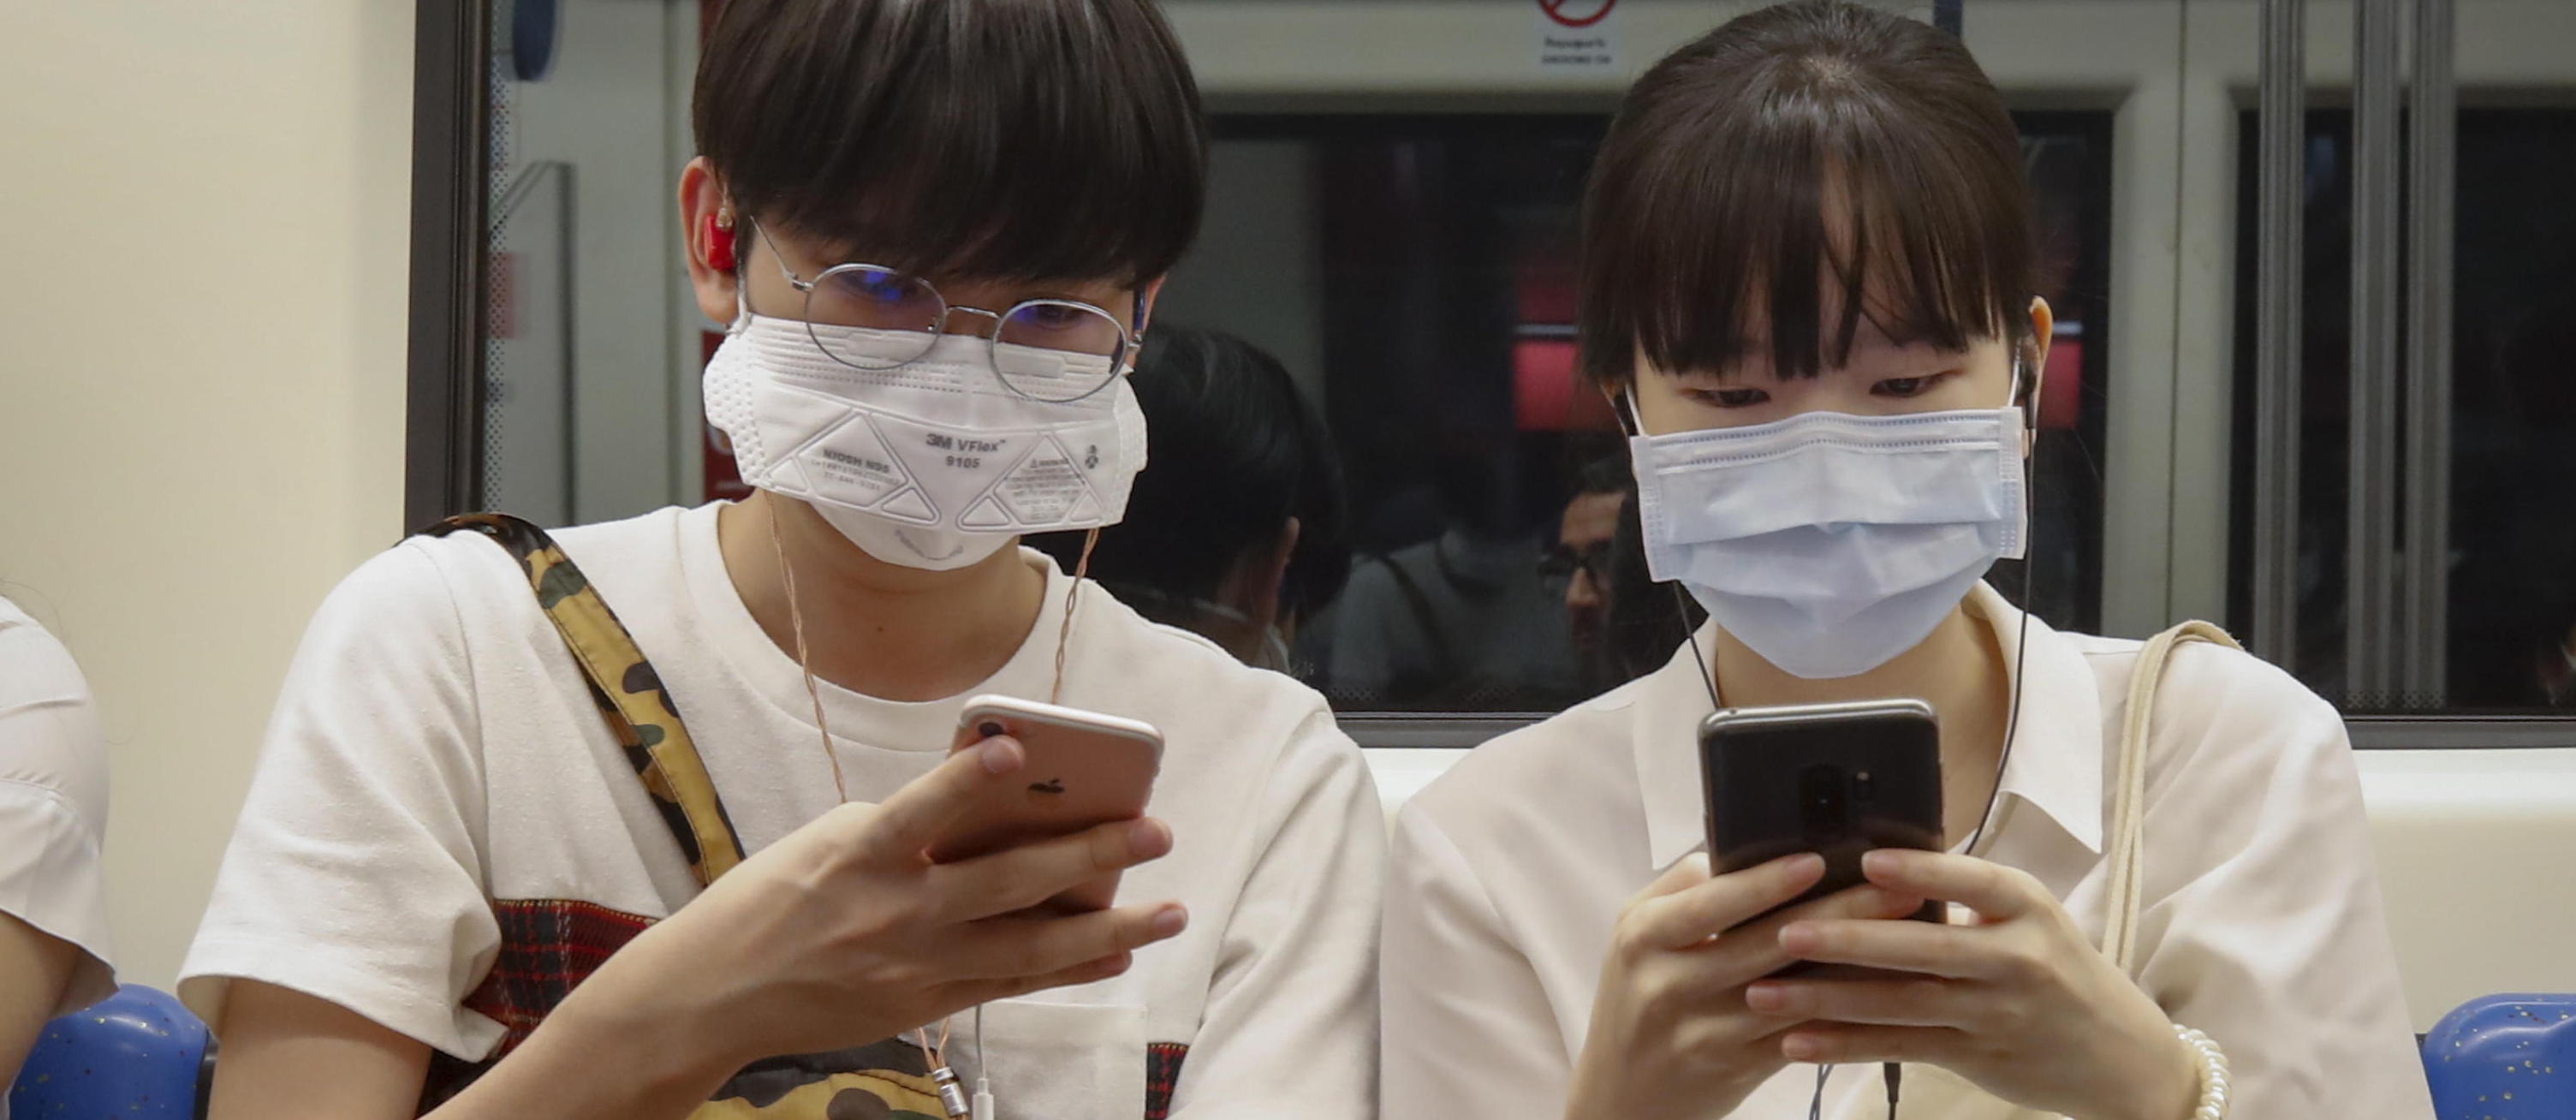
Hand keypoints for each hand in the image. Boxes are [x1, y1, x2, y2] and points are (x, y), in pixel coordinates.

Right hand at [559, 736, 1188, 1078]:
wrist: (715, 994)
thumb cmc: (773, 899)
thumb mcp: (826, 844)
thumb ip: (909, 830)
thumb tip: (1000, 814)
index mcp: (859, 855)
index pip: (920, 808)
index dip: (968, 778)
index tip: (1017, 747)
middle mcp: (894, 912)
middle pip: (1007, 881)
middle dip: (1090, 856)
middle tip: (1155, 831)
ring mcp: (916, 964)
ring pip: (1030, 946)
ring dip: (1108, 927)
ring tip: (1168, 911)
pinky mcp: (923, 1002)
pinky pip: (1010, 983)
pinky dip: (1066, 967)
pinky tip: (1114, 952)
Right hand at [1564, 853, 1925, 1119]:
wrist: (1621, 1096)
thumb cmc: (1636, 999)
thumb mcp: (1634, 936)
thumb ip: (1682, 891)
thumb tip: (1741, 851)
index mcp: (1644, 937)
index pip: (1711, 903)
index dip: (1766, 882)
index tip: (1818, 858)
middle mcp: (1670, 985)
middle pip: (1766, 944)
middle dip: (1840, 913)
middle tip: (1897, 890)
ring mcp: (1704, 1033)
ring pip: (1793, 995)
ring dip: (1855, 966)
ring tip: (1905, 937)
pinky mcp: (1736, 1069)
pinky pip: (1801, 1034)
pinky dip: (1843, 1012)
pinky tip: (1883, 990)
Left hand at [1749, 849, 2197, 1119]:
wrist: (2119, 1053)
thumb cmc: (2055, 967)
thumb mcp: (2029, 919)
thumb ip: (1963, 898)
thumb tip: (1868, 865)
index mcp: (2026, 906)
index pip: (1973, 882)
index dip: (1922, 873)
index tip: (1868, 862)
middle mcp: (2016, 958)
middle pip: (1925, 948)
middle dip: (1850, 940)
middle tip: (1786, 932)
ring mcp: (1996, 1012)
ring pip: (1902, 1004)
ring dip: (1827, 999)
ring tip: (1764, 991)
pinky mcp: (1976, 1056)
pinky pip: (1899, 1048)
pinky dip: (1844, 1045)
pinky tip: (1796, 1041)